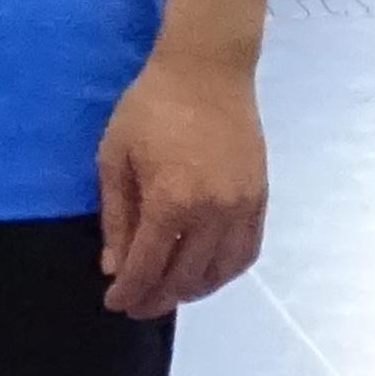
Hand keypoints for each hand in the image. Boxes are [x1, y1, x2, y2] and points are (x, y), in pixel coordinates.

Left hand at [96, 49, 266, 316]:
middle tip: (136, 305)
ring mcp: (241, 208)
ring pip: (219, 272)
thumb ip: (116, 217)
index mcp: (171, 202)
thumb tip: (115, 268)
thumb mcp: (115, 158)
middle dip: (156, 298)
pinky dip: (224, 271)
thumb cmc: (150, 108)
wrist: (207, 70)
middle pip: (184, 278)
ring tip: (168, 292)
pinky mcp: (260, 199)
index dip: (129, 292)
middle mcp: (212, 213)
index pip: (148, 267)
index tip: (114, 303)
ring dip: (191, 290)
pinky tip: (205, 273)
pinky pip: (246, 252)